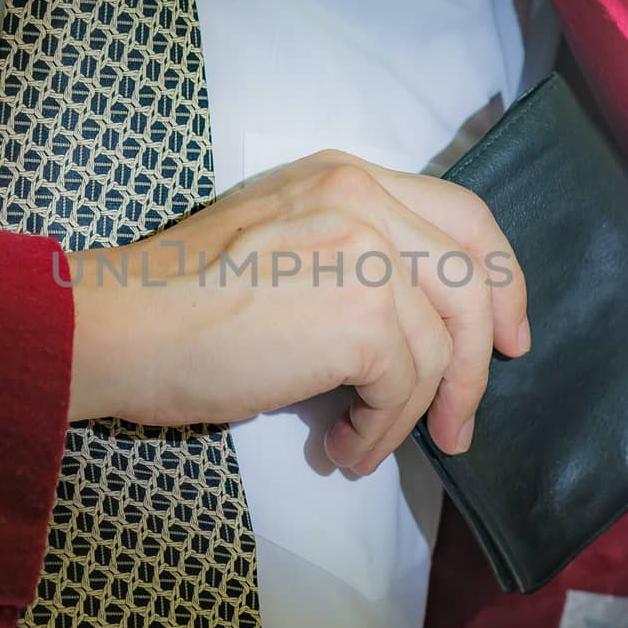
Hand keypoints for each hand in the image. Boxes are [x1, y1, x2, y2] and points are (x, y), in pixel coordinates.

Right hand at [63, 150, 529, 472]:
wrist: (119, 324)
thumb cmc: (176, 300)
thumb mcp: (274, 241)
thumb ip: (344, 254)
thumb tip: (412, 326)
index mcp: (342, 176)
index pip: (461, 215)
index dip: (499, 278)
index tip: (507, 334)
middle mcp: (362, 198)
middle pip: (471, 280)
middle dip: (480, 360)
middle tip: (464, 422)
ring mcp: (365, 252)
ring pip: (440, 348)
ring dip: (411, 415)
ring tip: (363, 448)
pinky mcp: (361, 316)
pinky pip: (405, 389)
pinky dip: (378, 433)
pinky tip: (341, 451)